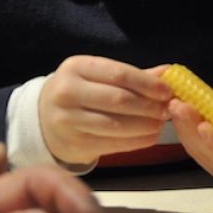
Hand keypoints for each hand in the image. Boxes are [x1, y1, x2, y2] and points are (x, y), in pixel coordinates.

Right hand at [40, 56, 172, 164]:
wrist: (43, 118)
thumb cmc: (80, 92)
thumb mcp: (98, 75)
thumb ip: (133, 75)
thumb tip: (168, 72)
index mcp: (77, 67)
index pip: (118, 73)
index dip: (147, 83)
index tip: (168, 91)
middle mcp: (68, 92)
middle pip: (118, 100)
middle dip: (149, 106)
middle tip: (168, 110)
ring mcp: (68, 120)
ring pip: (116, 125)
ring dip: (146, 126)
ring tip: (161, 124)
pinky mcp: (74, 145)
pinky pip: (113, 145)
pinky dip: (137, 141)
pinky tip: (150, 136)